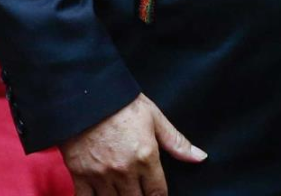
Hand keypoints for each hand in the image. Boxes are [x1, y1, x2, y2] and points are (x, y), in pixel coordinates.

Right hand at [59, 93, 204, 195]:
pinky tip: (101, 195)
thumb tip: (200, 157)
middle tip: (140, 190)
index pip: (158, 193)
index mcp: (145, 157)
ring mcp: (101, 175)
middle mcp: (124, 171)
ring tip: (123, 191)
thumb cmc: (123, 103)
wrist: (87, 94)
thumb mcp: (155, 118)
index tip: (157, 194)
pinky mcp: (80, 175)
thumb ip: (176, 142)